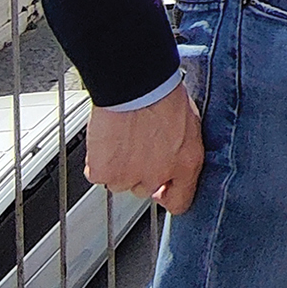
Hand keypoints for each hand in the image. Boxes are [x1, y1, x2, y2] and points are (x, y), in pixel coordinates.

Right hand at [86, 84, 203, 213]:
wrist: (136, 84)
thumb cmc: (162, 93)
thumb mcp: (189, 122)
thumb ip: (182, 148)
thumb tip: (173, 155)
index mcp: (186, 164)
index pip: (180, 202)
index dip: (168, 196)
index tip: (161, 191)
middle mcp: (158, 176)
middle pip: (144, 189)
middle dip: (139, 172)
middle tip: (135, 146)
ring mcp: (129, 177)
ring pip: (119, 183)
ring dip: (117, 166)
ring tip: (119, 138)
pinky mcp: (105, 172)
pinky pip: (97, 174)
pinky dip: (97, 160)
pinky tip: (105, 139)